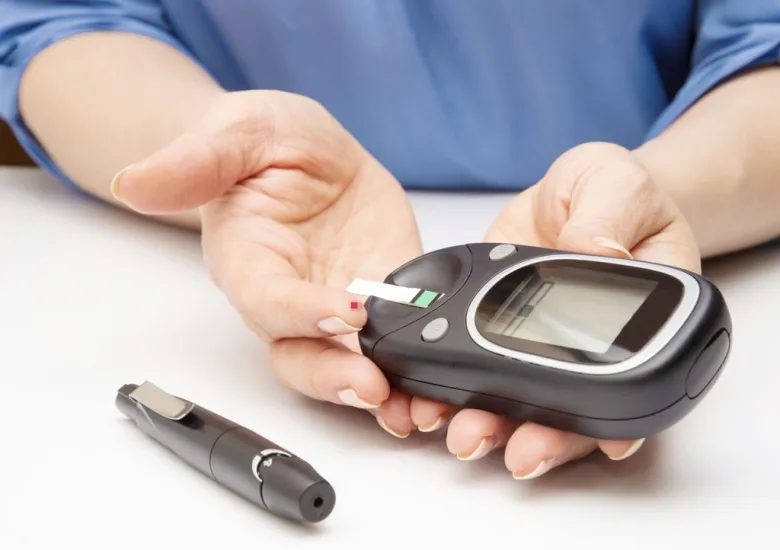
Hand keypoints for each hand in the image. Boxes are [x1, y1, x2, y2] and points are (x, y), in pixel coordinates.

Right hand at [112, 90, 423, 411]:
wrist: (304, 153)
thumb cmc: (262, 141)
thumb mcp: (237, 130)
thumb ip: (194, 161)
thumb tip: (132, 181)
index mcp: (248, 260)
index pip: (266, 301)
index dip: (301, 312)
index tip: (347, 309)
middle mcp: (288, 298)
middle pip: (301, 357)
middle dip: (336, 378)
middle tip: (375, 389)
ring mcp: (335, 306)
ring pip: (347, 366)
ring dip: (382, 391)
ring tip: (416, 407)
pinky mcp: (380, 302)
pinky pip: (395, 343)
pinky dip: (415, 368)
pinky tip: (439, 385)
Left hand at [406, 142, 700, 477]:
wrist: (567, 192)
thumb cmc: (611, 191)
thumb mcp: (619, 188)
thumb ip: (608, 217)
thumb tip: (594, 250)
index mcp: (636, 321)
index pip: (630, 381)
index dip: (617, 417)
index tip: (602, 442)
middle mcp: (585, 346)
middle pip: (571, 409)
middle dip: (543, 435)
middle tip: (517, 452)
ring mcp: (538, 343)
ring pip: (520, 401)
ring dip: (494, 423)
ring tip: (464, 435)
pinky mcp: (494, 327)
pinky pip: (475, 363)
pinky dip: (453, 386)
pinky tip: (432, 399)